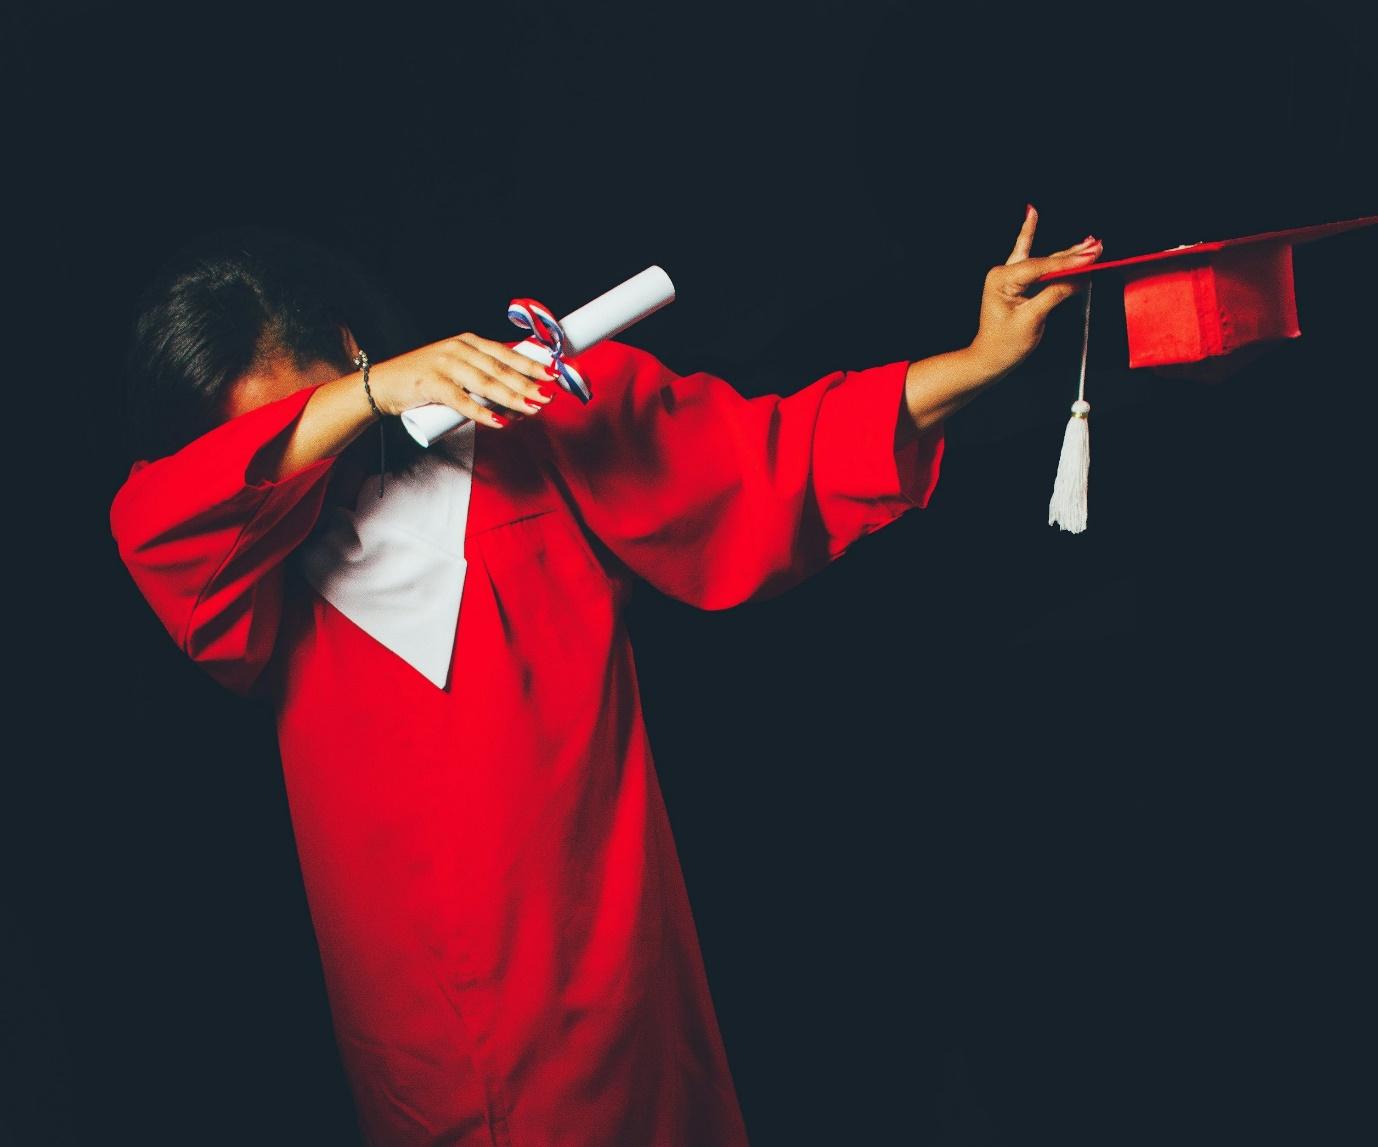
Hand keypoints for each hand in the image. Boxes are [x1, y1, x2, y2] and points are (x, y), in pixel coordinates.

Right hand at [366, 332, 557, 428]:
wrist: (382, 385)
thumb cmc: (425, 381)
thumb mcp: (457, 370)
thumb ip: (483, 379)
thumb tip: (518, 399)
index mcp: (468, 342)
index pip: (506, 353)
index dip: (531, 363)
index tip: (554, 374)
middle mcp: (458, 349)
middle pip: (500, 369)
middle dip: (528, 383)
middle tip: (548, 396)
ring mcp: (444, 365)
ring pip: (485, 384)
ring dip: (512, 398)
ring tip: (533, 409)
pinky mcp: (431, 384)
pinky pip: (462, 401)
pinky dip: (482, 413)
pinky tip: (499, 422)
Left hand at [968, 205, 1101, 378]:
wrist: (990, 358)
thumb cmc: (1005, 344)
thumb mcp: (1032, 320)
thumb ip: (1054, 294)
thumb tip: (1079, 279)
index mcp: (1001, 280)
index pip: (1041, 267)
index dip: (1069, 263)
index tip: (1091, 258)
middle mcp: (1003, 273)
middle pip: (1045, 260)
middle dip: (1073, 255)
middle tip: (1098, 246)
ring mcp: (1009, 275)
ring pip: (1043, 260)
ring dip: (1068, 253)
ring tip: (1091, 242)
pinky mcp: (1016, 281)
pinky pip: (1029, 256)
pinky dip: (1031, 234)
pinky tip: (1031, 213)